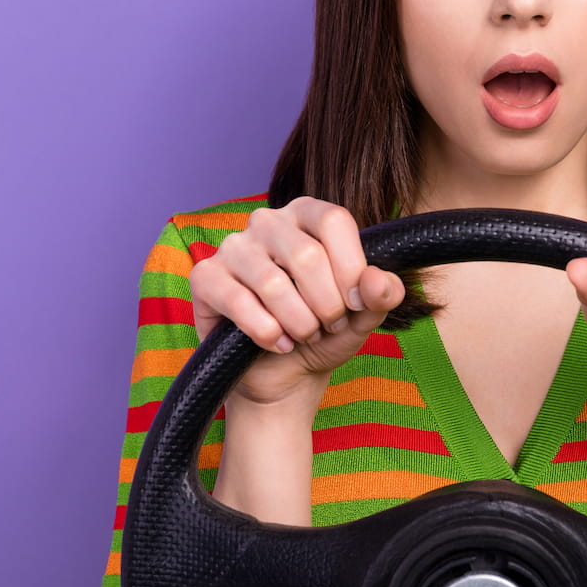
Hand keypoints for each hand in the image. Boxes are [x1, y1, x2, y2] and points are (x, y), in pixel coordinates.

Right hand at [189, 197, 405, 406]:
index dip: (351, 268)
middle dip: (326, 304)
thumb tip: (376, 281)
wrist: (285, 372)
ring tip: (305, 336)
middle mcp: (267, 221)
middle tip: (328, 326)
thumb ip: (381, 295)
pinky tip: (278, 343)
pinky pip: (238, 302)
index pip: (334, 221)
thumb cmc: (324, 331)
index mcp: (307, 214)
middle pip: (306, 255)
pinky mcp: (205, 277)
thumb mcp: (363, 315)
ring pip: (273, 284)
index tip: (356, 304)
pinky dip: (266, 332)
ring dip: (299, 322)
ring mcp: (232, 247)